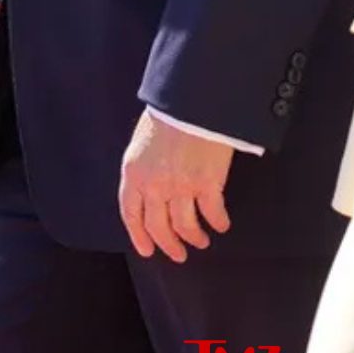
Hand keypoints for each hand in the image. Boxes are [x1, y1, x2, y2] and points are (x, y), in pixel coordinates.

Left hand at [118, 110, 232, 262]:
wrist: (192, 98)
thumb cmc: (168, 113)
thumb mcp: (142, 141)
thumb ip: (143, 168)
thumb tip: (149, 190)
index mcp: (134, 173)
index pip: (131, 215)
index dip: (139, 236)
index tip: (147, 250)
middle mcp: (154, 185)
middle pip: (159, 228)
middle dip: (168, 245)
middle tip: (178, 254)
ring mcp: (181, 187)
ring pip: (185, 227)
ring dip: (194, 238)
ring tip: (201, 241)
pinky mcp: (207, 184)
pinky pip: (213, 213)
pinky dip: (218, 222)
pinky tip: (222, 224)